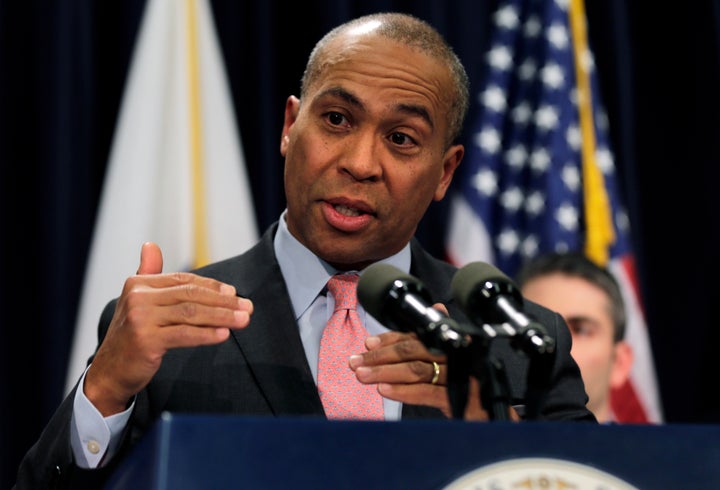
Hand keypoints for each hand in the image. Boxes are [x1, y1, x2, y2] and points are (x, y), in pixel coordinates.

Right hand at [83, 242, 252, 415]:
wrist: (110, 372)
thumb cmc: (130, 336)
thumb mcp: (137, 302)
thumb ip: (148, 273)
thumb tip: (151, 245)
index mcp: (138, 284)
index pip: (183, 280)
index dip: (212, 286)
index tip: (234, 293)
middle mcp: (138, 297)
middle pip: (190, 295)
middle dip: (223, 301)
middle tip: (248, 307)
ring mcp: (140, 318)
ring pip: (191, 313)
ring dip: (223, 316)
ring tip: (244, 320)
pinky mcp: (146, 340)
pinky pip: (185, 334)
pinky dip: (207, 334)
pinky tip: (225, 334)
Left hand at [351, 303, 518, 421]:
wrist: (503, 423)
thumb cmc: (475, 392)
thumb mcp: (455, 365)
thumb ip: (437, 341)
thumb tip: (435, 307)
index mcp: (456, 344)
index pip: (419, 335)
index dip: (392, 338)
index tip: (368, 344)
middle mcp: (461, 356)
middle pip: (415, 350)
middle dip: (381, 356)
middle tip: (355, 362)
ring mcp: (463, 378)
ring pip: (418, 370)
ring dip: (385, 372)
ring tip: (362, 376)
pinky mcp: (463, 401)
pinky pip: (428, 392)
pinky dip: (403, 391)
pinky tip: (384, 390)